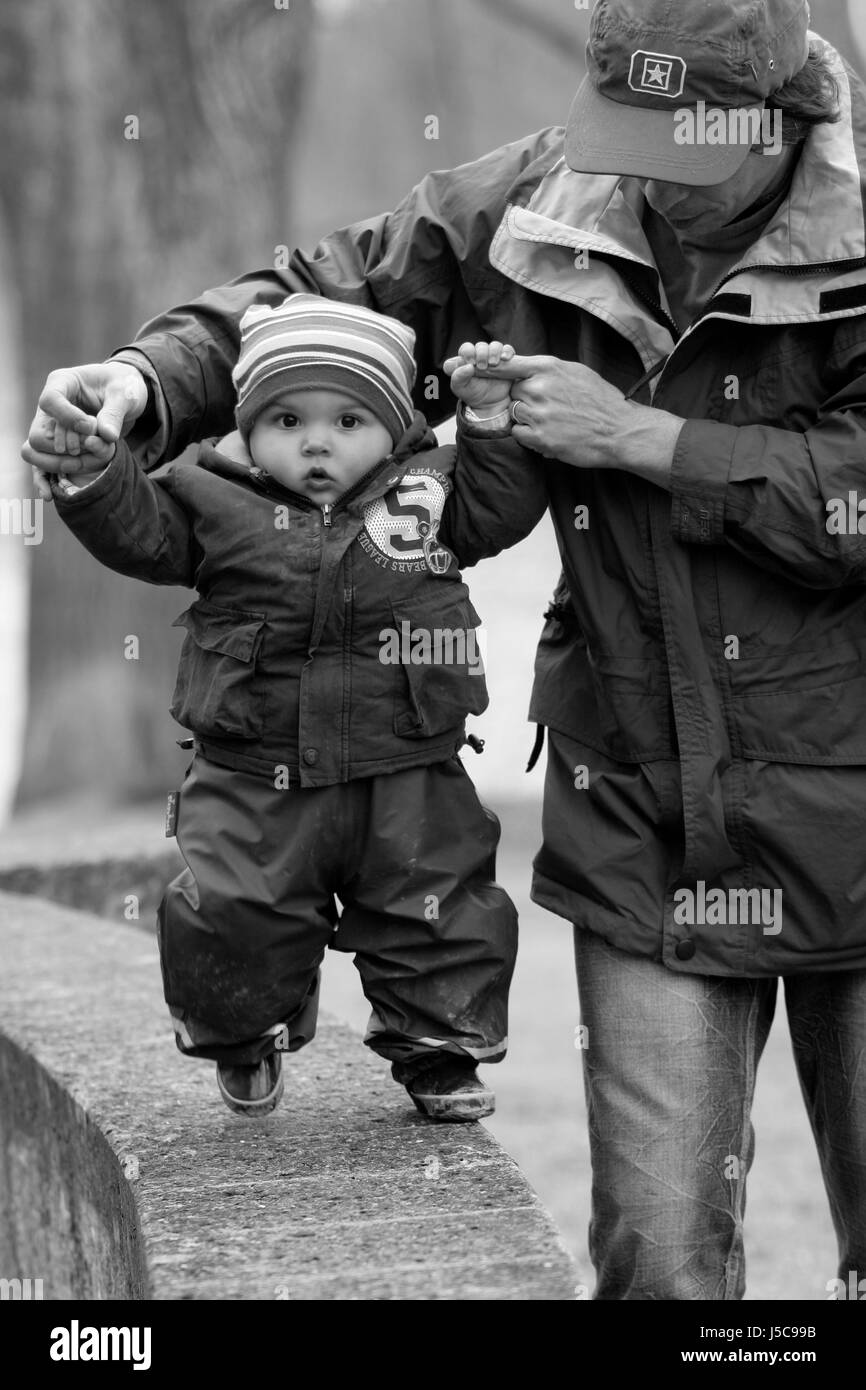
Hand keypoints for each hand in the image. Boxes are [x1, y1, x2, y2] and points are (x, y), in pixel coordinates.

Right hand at [22, 362, 147, 499]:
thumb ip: (115, 413)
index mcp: (62, 383)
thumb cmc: (124, 386)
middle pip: (38, 433)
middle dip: (65, 447)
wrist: (125, 395)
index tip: (91, 427)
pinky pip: (41, 464)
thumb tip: (107, 436)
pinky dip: (44, 480)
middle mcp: (50, 407)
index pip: (50, 401)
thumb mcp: (125, 394)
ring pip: (37, 452)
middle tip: (92, 447)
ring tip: (88, 463)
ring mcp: (50, 427)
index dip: (68, 418)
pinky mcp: (57, 445)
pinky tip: (48, 496)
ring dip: (62, 463)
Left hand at [443, 341, 514, 414]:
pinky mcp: (506, 360)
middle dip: (481, 354)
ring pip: (495, 345)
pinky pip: (508, 350)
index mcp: (467, 360)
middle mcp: (480, 356)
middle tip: (482, 367)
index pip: (466, 348)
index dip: (468, 352)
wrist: (490, 404)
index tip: (471, 363)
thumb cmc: (473, 394)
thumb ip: (458, 377)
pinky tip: (504, 359)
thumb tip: (469, 366)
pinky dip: (507, 352)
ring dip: (494, 352)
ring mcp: (493, 357)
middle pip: (481, 346)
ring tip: (493, 364)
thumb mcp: (460, 388)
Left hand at [484, 354, 683, 483]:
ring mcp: (539, 413)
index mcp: (548, 368)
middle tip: (547, 408)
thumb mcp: (576, 372)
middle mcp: (540, 388)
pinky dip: (530, 436)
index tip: (470, 366)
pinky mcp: (540, 437)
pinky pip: (519, 434)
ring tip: (552, 421)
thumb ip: (548, 370)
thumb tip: (525, 369)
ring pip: (515, 414)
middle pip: (512, 393)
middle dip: (524, 400)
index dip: (487, 368)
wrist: (618, 430)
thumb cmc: (600, 401)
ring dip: (527, 419)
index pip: (506, 365)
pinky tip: (549, 434)